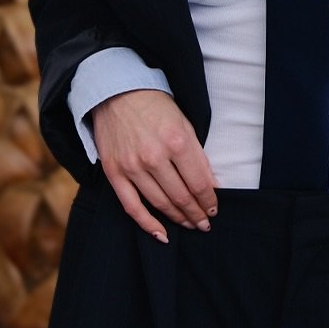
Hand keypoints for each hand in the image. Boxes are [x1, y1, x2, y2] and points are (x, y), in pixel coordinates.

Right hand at [91, 90, 216, 242]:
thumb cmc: (156, 107)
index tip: (214, 209)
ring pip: (160, 204)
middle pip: (181, 197)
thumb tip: (212, 186)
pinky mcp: (114, 172)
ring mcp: (132, 166)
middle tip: (205, 224)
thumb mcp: (185, 125)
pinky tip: (162, 234)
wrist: (116, 92)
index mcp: (177, 141)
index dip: (209, 201)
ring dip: (178, 219)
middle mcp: (154, 156)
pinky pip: (132, 206)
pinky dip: (148, 224)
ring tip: (189, 225)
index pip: (199, 183)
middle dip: (197, 214)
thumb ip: (199, 157)